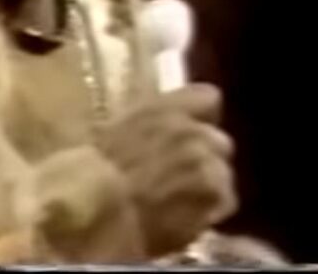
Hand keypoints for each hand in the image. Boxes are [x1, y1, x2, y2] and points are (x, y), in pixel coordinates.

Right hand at [98, 83, 238, 256]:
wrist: (100, 214)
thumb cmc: (92, 175)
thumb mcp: (110, 134)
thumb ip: (142, 124)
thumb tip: (153, 128)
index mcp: (163, 109)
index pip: (207, 98)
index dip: (201, 115)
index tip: (191, 128)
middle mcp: (192, 130)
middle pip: (220, 141)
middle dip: (205, 156)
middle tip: (180, 174)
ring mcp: (208, 164)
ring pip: (223, 174)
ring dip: (208, 186)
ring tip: (181, 202)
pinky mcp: (217, 198)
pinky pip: (224, 202)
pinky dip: (209, 211)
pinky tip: (186, 219)